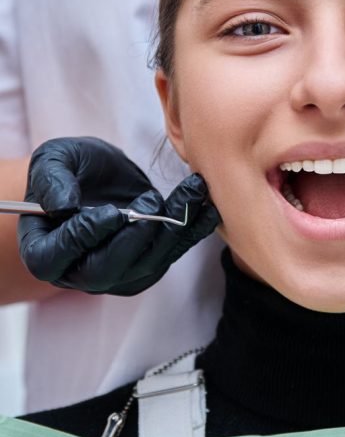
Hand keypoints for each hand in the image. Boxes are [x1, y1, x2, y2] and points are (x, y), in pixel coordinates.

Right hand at [18, 137, 219, 295]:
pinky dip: (192, 233)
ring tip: (193, 193)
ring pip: (146, 263)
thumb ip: (51, 180)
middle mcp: (79, 272)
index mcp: (44, 251)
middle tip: (152, 202)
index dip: (86, 235)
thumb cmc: (68, 169)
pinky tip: (207, 208)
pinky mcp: (147, 266)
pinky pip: (170, 254)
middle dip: (135, 237)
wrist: (97, 176)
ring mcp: (116, 274)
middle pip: (107, 269)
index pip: (59, 253)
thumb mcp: (52, 161)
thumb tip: (61, 206)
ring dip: (173, 230)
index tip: (112, 213)